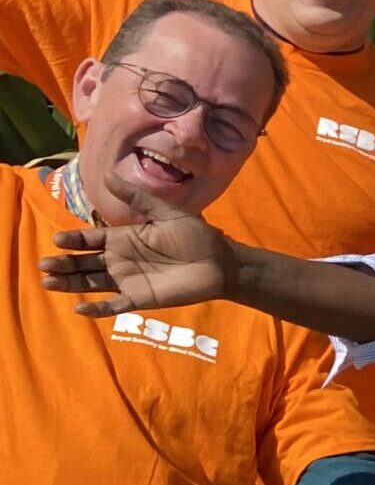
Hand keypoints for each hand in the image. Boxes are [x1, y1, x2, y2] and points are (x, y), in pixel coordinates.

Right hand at [40, 177, 237, 316]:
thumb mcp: (165, 212)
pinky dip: (97, 308)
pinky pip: (114, 305)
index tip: (57, 239)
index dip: (73, 240)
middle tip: (45, 264)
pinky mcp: (139, 298)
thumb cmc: (195, 235)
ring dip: (70, 284)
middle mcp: (119, 260)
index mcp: (123, 238)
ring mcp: (127, 280)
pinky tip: (80, 308)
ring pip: (91, 283)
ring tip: (48, 282)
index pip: (90, 239)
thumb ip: (137, 197)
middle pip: (84, 263)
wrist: (220, 262)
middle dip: (64, 263)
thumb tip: (108, 175)